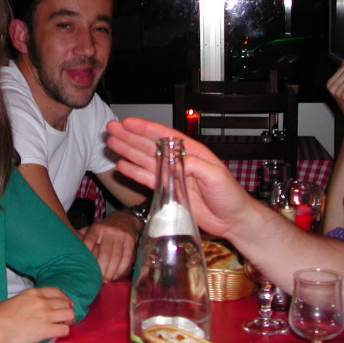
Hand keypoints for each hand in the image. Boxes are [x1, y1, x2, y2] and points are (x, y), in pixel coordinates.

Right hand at [0, 286, 74, 342]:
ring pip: (69, 314)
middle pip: (65, 302)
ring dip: (69, 320)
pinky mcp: (45, 330)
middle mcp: (41, 302)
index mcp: (33, 293)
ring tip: (64, 324)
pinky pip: (64, 330)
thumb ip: (25, 301)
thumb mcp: (13, 301)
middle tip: (66, 316)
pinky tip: (58, 333)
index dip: (64, 297)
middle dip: (68, 309)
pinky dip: (64, 332)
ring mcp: (45, 315)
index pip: (56, 291)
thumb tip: (28, 306)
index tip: (66, 303)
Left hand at [80, 210, 141, 280]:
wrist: (125, 219)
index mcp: (96, 228)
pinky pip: (127, 257)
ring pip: (116, 257)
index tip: (84, 267)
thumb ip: (82, 237)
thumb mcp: (92, 229)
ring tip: (106, 279)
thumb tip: (64, 247)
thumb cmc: (104, 229)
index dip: (86, 255)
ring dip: (111, 271)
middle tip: (98, 279)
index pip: (89, 241)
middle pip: (105, 253)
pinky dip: (121, 269)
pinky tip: (116, 275)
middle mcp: (109, 230)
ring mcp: (121, 235)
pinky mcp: (130, 241)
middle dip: (101, 269)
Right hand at [105, 117, 252, 238]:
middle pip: (149, 145)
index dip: (145, 128)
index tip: (128, 122)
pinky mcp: (168, 191)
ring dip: (128, 151)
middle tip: (111, 129)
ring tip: (111, 143)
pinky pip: (147, 179)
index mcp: (191, 152)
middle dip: (130, 136)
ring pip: (145, 160)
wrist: (232, 220)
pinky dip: (134, 172)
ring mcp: (172, 176)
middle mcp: (178, 161)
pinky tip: (122, 165)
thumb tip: (174, 160)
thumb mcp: (216, 176)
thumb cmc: (229, 196)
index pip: (164, 136)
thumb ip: (195, 165)